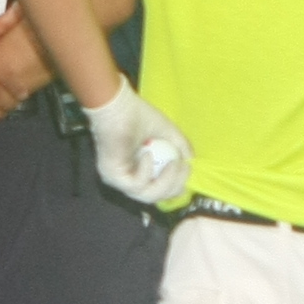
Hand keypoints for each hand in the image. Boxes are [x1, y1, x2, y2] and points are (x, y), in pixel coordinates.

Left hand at [81, 84, 192, 207]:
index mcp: (141, 171)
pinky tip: (148, 154)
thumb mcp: (169, 133)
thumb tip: (191, 164)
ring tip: (173, 162)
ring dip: (166, 181)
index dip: (178, 184)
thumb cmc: (138, 115)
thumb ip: (181, 149)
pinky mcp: (112, 177)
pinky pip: (135, 185)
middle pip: (157, 197)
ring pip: (148, 196)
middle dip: (175, 185)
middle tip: (183, 166)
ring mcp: (119, 180)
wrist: (118, 105)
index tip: (188, 167)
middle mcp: (129, 179)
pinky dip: (146, 172)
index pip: (162, 190)